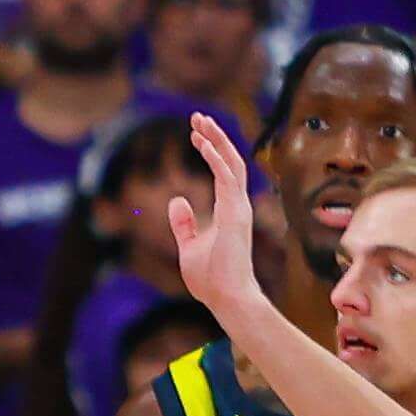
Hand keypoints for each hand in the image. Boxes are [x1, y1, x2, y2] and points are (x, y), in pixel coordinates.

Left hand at [171, 113, 269, 321]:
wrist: (225, 298)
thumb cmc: (210, 278)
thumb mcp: (188, 246)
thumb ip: (183, 223)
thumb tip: (176, 199)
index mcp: (228, 210)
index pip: (222, 171)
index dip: (210, 149)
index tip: (195, 134)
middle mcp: (237, 204)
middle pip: (230, 159)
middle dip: (214, 136)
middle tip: (197, 117)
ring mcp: (239, 207)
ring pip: (231, 162)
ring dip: (216, 139)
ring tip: (199, 121)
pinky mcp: (235, 213)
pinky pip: (226, 177)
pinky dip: (215, 157)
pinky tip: (201, 142)